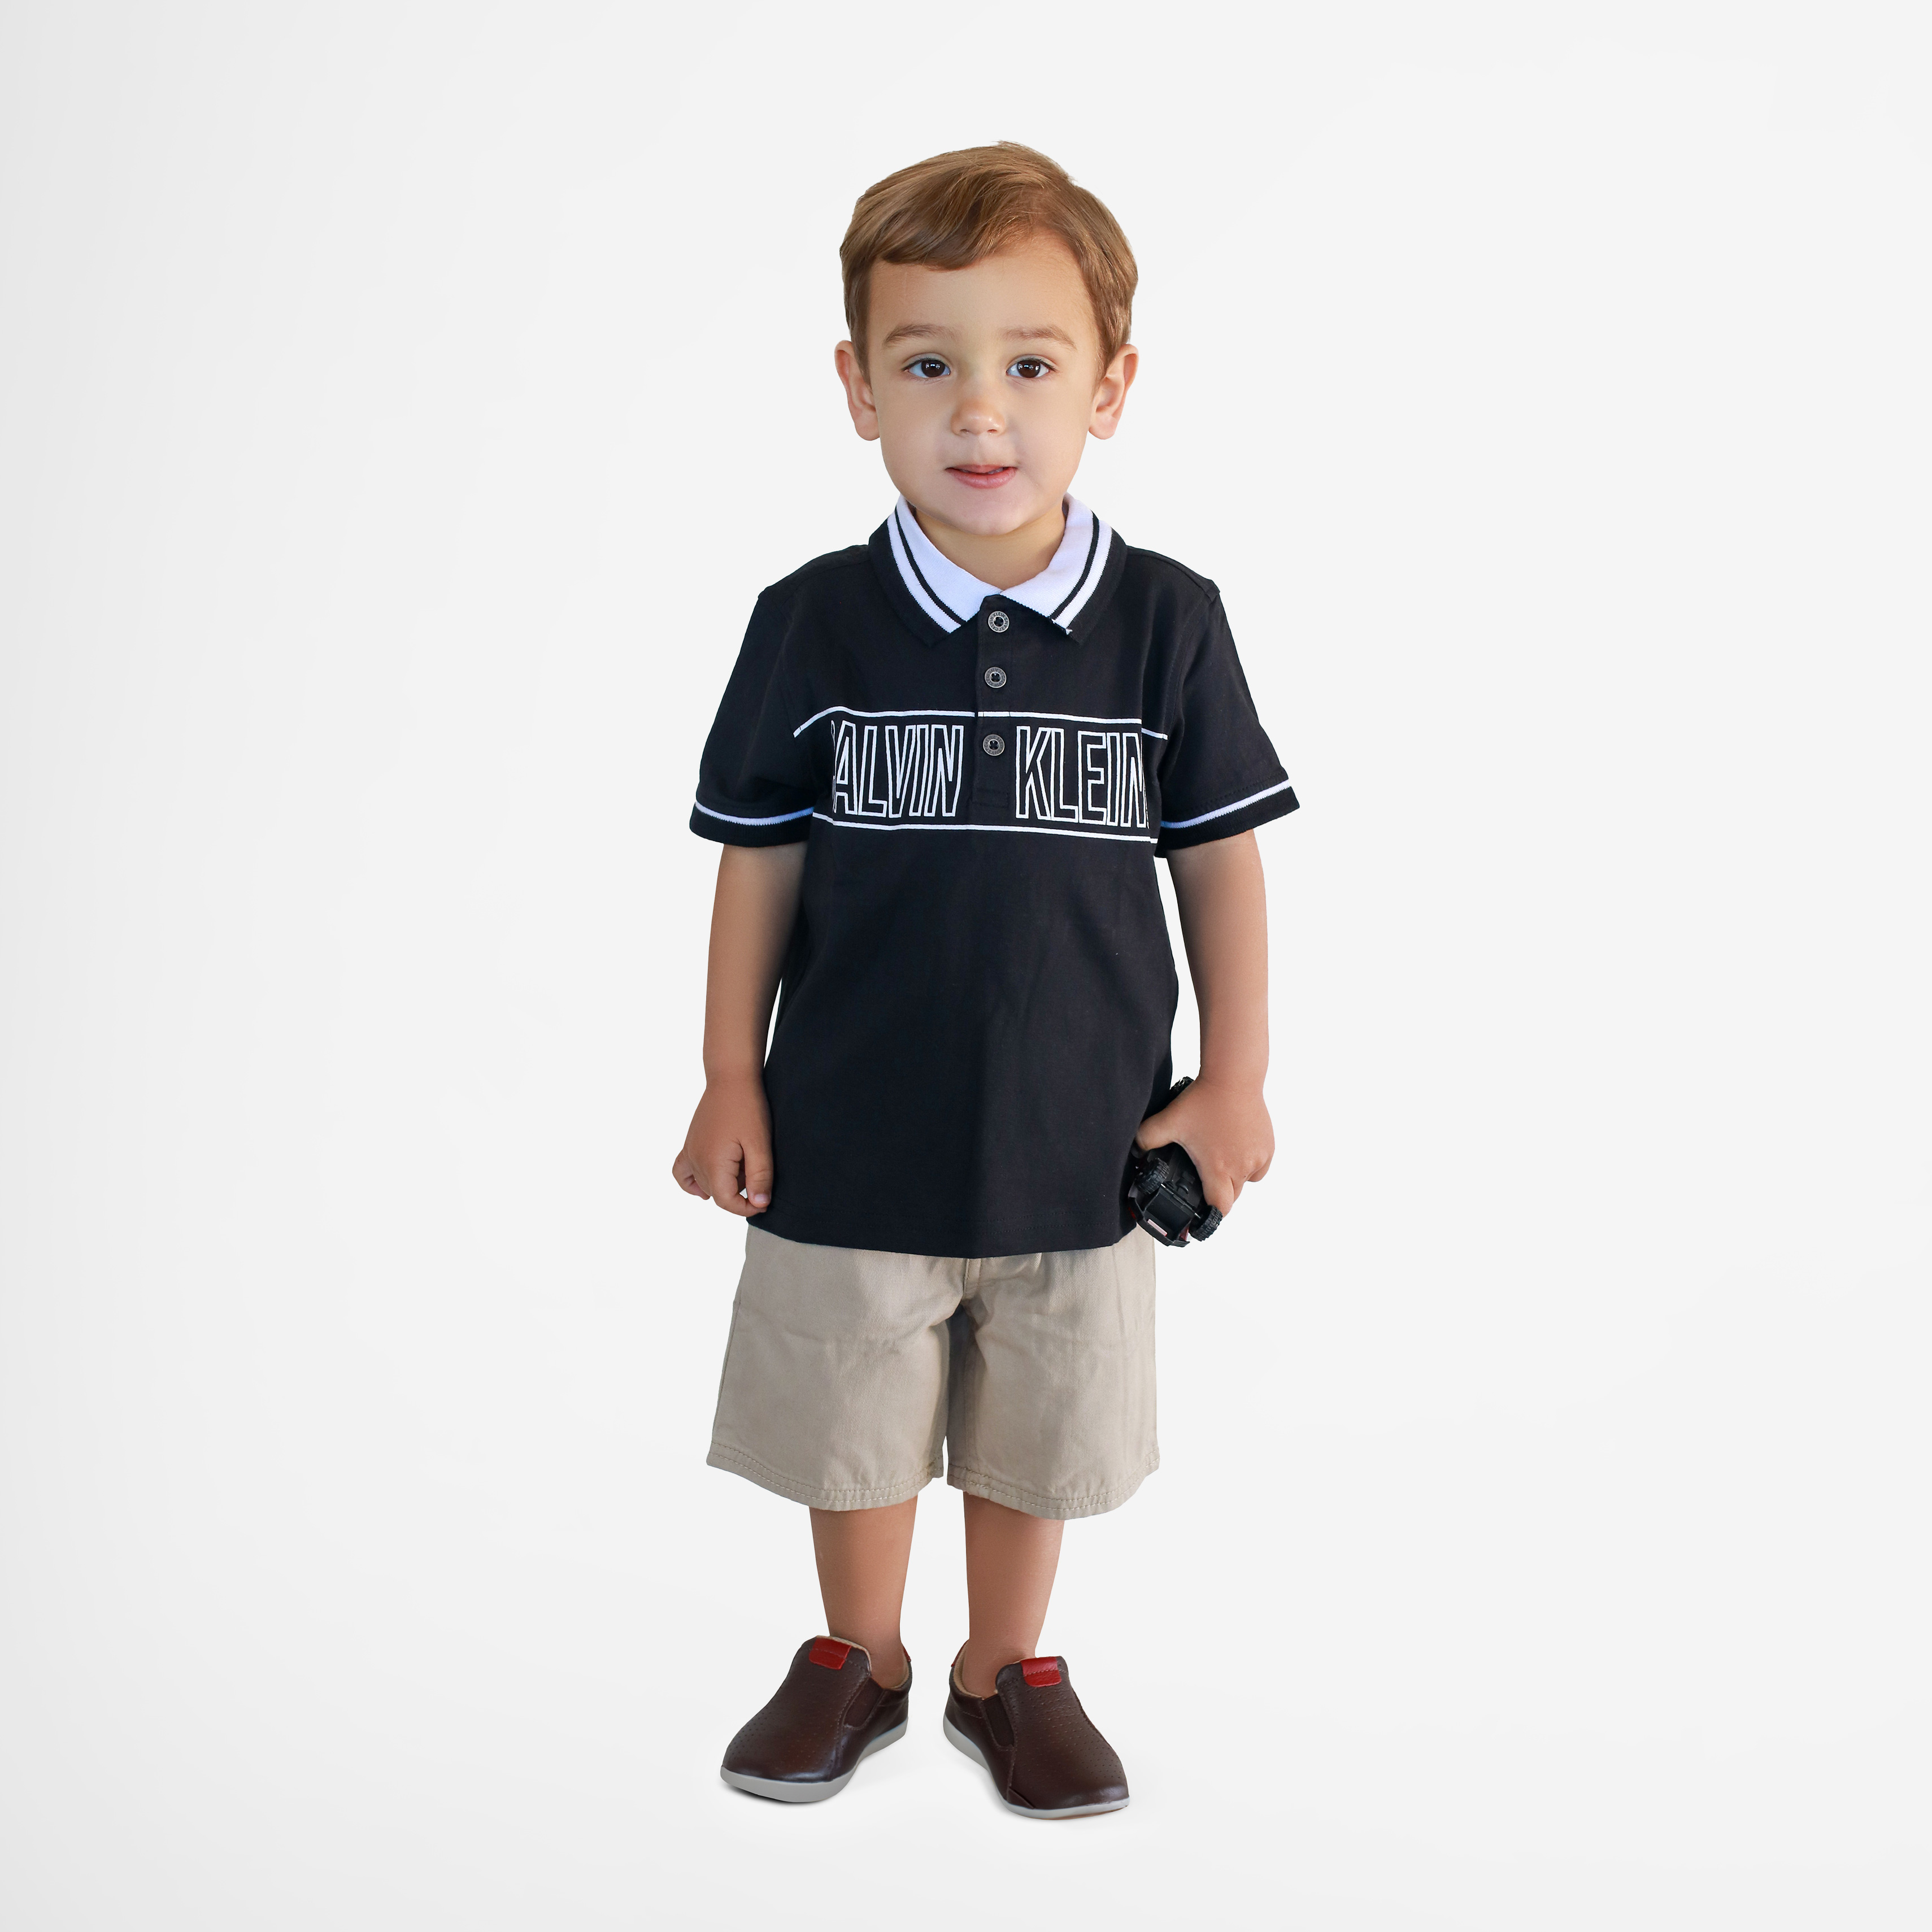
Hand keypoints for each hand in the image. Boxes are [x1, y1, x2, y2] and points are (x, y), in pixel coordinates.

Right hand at [672, 1071, 773, 1216]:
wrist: (731, 1078)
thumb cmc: (748, 1108)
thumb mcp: (760, 1144)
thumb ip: (760, 1176)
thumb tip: (759, 1204)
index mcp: (712, 1164)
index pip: (727, 1202)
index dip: (748, 1207)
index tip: (765, 1200)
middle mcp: (696, 1161)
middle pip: (717, 1194)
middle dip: (741, 1192)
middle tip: (759, 1173)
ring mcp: (690, 1152)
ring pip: (704, 1185)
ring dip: (725, 1184)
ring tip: (742, 1166)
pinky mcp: (689, 1144)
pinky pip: (681, 1173)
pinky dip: (691, 1183)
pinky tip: (703, 1187)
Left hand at [1134, 1077, 1273, 1215]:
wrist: (1233, 1077)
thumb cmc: (1203, 1100)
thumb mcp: (1169, 1120)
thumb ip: (1146, 1138)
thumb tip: (1135, 1151)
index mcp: (1217, 1168)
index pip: (1219, 1208)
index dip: (1210, 1214)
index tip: (1202, 1213)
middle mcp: (1241, 1167)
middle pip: (1232, 1197)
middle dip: (1219, 1194)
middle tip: (1204, 1179)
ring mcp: (1258, 1158)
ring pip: (1246, 1183)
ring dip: (1234, 1179)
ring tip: (1220, 1161)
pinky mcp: (1268, 1147)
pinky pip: (1259, 1168)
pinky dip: (1249, 1165)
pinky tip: (1236, 1151)